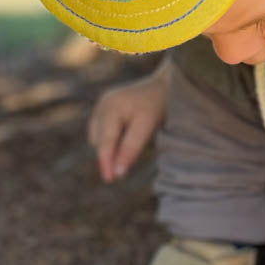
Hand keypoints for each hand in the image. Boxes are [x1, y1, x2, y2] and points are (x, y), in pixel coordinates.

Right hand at [87, 61, 170, 181]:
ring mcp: (102, 105)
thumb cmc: (158, 104)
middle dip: (108, 157)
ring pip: (99, 137)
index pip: (106, 142)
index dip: (106, 163)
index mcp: (111, 107)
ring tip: (126, 152)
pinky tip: (124, 140)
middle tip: (119, 175)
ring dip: (109, 148)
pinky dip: (110, 140)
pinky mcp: (105, 107)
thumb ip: (131, 148)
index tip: (110, 180)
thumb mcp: (147, 126)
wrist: (165, 84)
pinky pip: (102, 131)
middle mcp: (102, 105)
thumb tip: (118, 173)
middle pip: (100, 141)